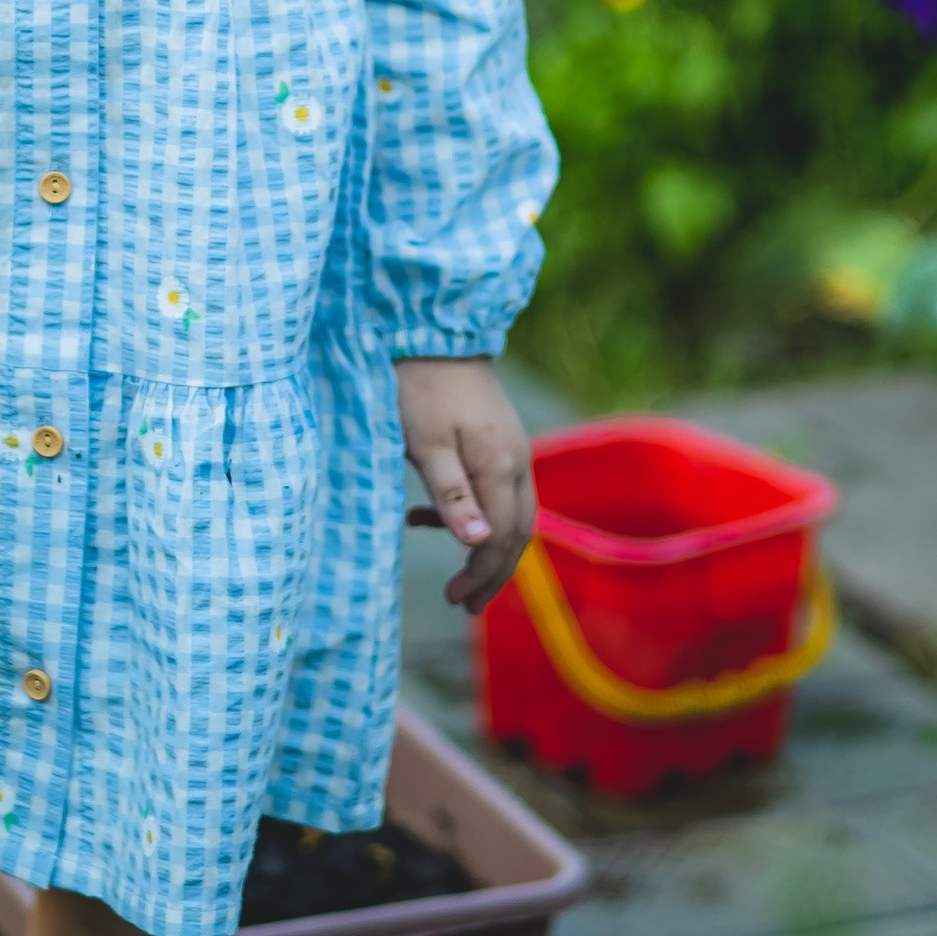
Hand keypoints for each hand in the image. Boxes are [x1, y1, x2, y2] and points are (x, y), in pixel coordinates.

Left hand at [396, 356, 533, 614]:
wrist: (433, 331)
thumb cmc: (420, 387)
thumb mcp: (426, 445)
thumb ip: (452, 496)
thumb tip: (479, 545)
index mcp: (500, 467)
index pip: (502, 538)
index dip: (482, 575)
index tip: (456, 600)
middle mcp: (516, 462)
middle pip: (517, 533)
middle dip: (492, 574)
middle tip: (464, 605)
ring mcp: (510, 450)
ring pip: (509, 514)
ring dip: (484, 548)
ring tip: (452, 577)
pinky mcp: (496, 441)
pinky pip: (494, 491)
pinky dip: (469, 515)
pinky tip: (422, 517)